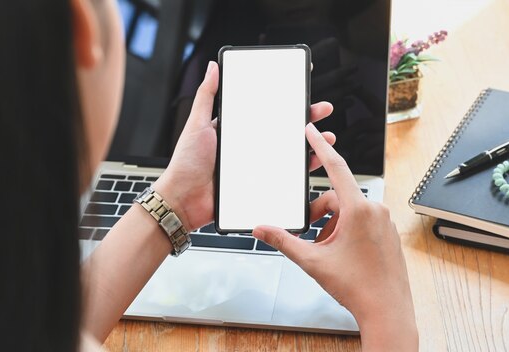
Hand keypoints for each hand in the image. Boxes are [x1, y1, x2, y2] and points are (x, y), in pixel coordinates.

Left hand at [154, 61, 335, 229]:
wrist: (182, 200)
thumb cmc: (186, 163)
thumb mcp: (196, 124)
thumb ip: (206, 96)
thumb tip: (213, 67)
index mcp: (237, 130)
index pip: (267, 111)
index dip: (286, 101)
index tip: (302, 90)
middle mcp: (250, 147)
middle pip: (284, 130)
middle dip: (307, 119)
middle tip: (323, 110)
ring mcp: (256, 166)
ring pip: (290, 153)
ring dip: (311, 145)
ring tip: (326, 138)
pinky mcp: (259, 185)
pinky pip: (285, 177)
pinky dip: (301, 171)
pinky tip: (313, 162)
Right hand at [252, 123, 418, 350]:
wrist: (387, 310)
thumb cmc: (358, 286)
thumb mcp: (313, 261)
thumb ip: (284, 241)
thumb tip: (262, 229)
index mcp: (359, 209)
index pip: (337, 167)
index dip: (321, 147)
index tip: (313, 131)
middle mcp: (375, 210)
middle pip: (338, 197)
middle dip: (319, 212)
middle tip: (308, 233)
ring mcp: (384, 221)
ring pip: (350, 211)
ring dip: (332, 225)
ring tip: (325, 250)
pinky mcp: (387, 232)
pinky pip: (362, 221)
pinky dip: (346, 230)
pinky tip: (340, 252)